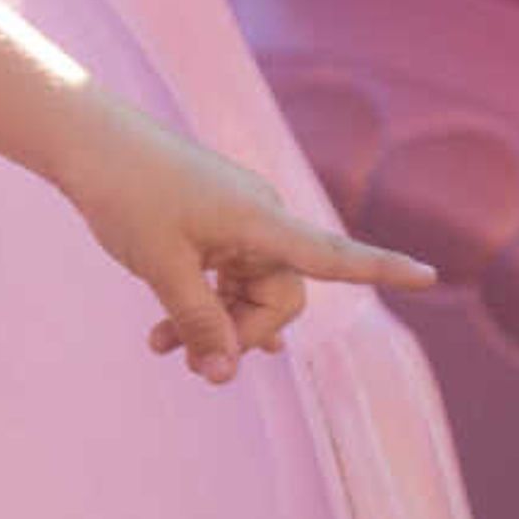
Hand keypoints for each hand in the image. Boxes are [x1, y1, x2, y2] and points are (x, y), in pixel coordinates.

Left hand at [49, 90, 435, 386]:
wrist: (88, 144)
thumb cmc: (128, 195)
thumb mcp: (162, 267)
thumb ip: (198, 323)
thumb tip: (224, 374)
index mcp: (261, 220)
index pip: (335, 252)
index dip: (382, 269)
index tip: (430, 275)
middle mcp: (261, 219)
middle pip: (282, 296)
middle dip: (242, 334)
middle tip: (190, 362)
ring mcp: (236, 221)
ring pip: (247, 292)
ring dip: (214, 325)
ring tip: (161, 348)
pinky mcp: (212, 223)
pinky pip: (225, 276)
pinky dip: (202, 304)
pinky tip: (170, 337)